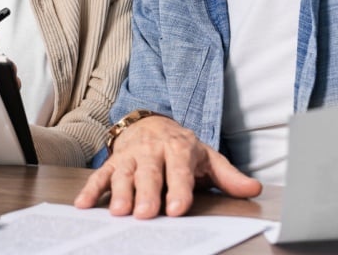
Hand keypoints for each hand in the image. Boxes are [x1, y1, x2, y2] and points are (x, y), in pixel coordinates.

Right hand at [73, 115, 261, 217]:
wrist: (152, 123)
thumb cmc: (181, 147)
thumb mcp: (208, 157)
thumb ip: (229, 176)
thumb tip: (254, 189)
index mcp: (179, 149)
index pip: (180, 170)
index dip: (179, 189)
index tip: (178, 208)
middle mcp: (152, 151)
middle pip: (149, 174)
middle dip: (146, 193)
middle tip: (146, 213)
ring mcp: (130, 156)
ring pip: (123, 174)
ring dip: (120, 192)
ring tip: (119, 212)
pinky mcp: (112, 162)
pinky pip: (100, 175)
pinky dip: (91, 189)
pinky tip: (84, 204)